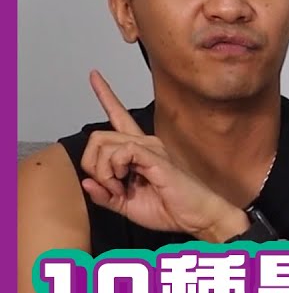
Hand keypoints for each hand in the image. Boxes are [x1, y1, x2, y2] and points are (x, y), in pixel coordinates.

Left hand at [79, 71, 249, 241]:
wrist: (197, 216)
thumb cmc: (170, 208)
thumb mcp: (128, 206)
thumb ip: (106, 195)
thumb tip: (86, 183)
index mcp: (140, 152)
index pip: (120, 116)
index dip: (106, 96)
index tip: (94, 75)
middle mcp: (146, 143)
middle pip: (98, 136)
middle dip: (92, 165)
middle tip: (109, 186)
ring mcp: (151, 147)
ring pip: (103, 142)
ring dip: (102, 171)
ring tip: (118, 187)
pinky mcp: (155, 155)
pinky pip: (120, 151)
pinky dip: (112, 170)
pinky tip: (124, 182)